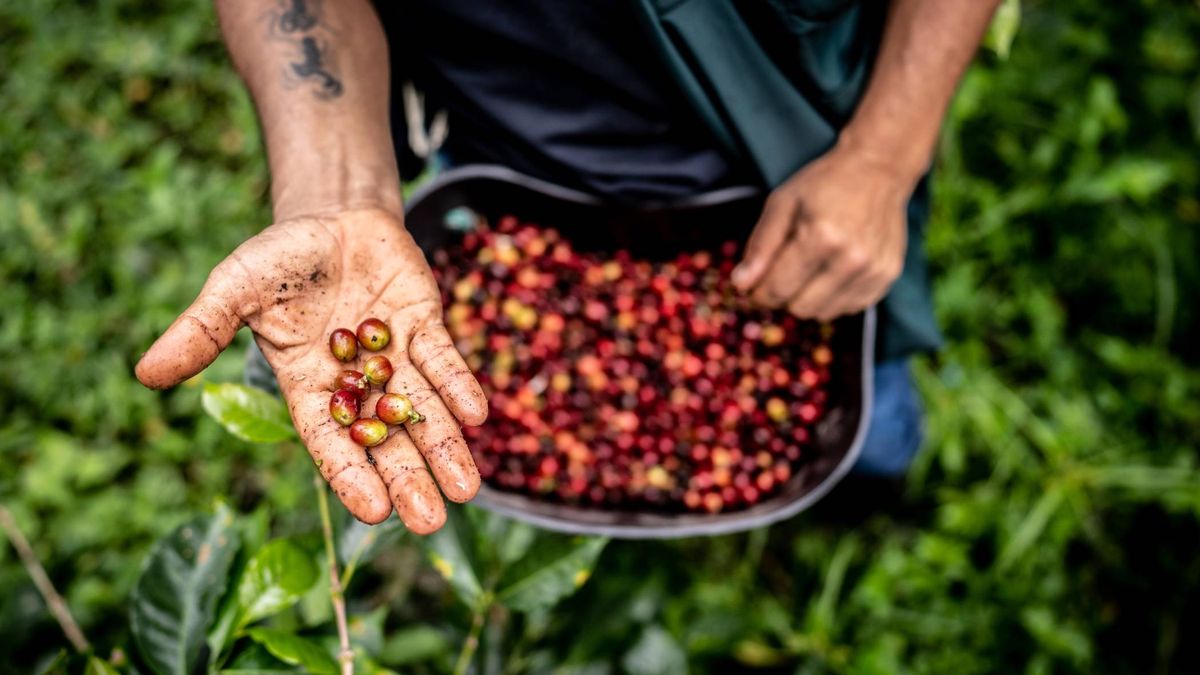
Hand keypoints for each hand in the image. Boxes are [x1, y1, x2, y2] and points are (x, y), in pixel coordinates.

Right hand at [135, 208, 486, 533]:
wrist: (328, 219)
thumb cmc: (277, 261)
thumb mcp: (232, 290)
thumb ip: (201, 332)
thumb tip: (145, 373)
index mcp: (309, 387)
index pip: (331, 442)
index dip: (351, 475)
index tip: (374, 513)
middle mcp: (357, 384)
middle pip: (387, 441)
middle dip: (409, 479)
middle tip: (431, 523)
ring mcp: (395, 357)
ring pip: (424, 411)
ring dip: (446, 447)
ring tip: (467, 490)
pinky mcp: (424, 326)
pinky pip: (443, 361)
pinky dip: (458, 386)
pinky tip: (477, 415)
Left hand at [731, 142, 914, 319]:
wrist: (878, 169)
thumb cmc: (824, 184)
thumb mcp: (782, 203)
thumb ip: (760, 246)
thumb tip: (740, 284)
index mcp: (821, 237)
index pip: (777, 289)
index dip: (758, 293)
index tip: (753, 285)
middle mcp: (851, 259)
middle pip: (799, 308)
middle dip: (783, 295)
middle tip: (782, 272)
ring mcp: (873, 271)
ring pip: (823, 313)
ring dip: (808, 298)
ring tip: (810, 267)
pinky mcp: (887, 278)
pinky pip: (848, 309)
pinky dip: (833, 297)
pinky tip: (832, 271)